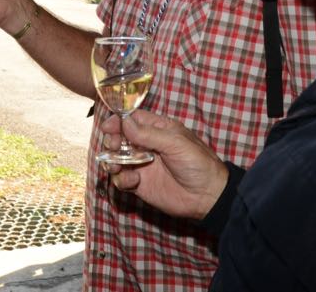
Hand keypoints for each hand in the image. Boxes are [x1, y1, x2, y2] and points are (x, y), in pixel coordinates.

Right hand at [100, 109, 229, 219]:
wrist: (207, 196)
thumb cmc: (198, 163)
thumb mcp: (176, 143)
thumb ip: (149, 134)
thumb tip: (124, 122)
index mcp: (157, 129)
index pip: (132, 119)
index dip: (118, 121)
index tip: (108, 127)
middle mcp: (146, 145)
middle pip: (119, 137)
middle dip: (112, 141)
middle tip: (115, 147)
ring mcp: (141, 165)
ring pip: (116, 158)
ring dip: (112, 160)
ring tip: (116, 166)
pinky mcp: (139, 184)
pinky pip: (121, 179)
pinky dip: (121, 179)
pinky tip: (133, 181)